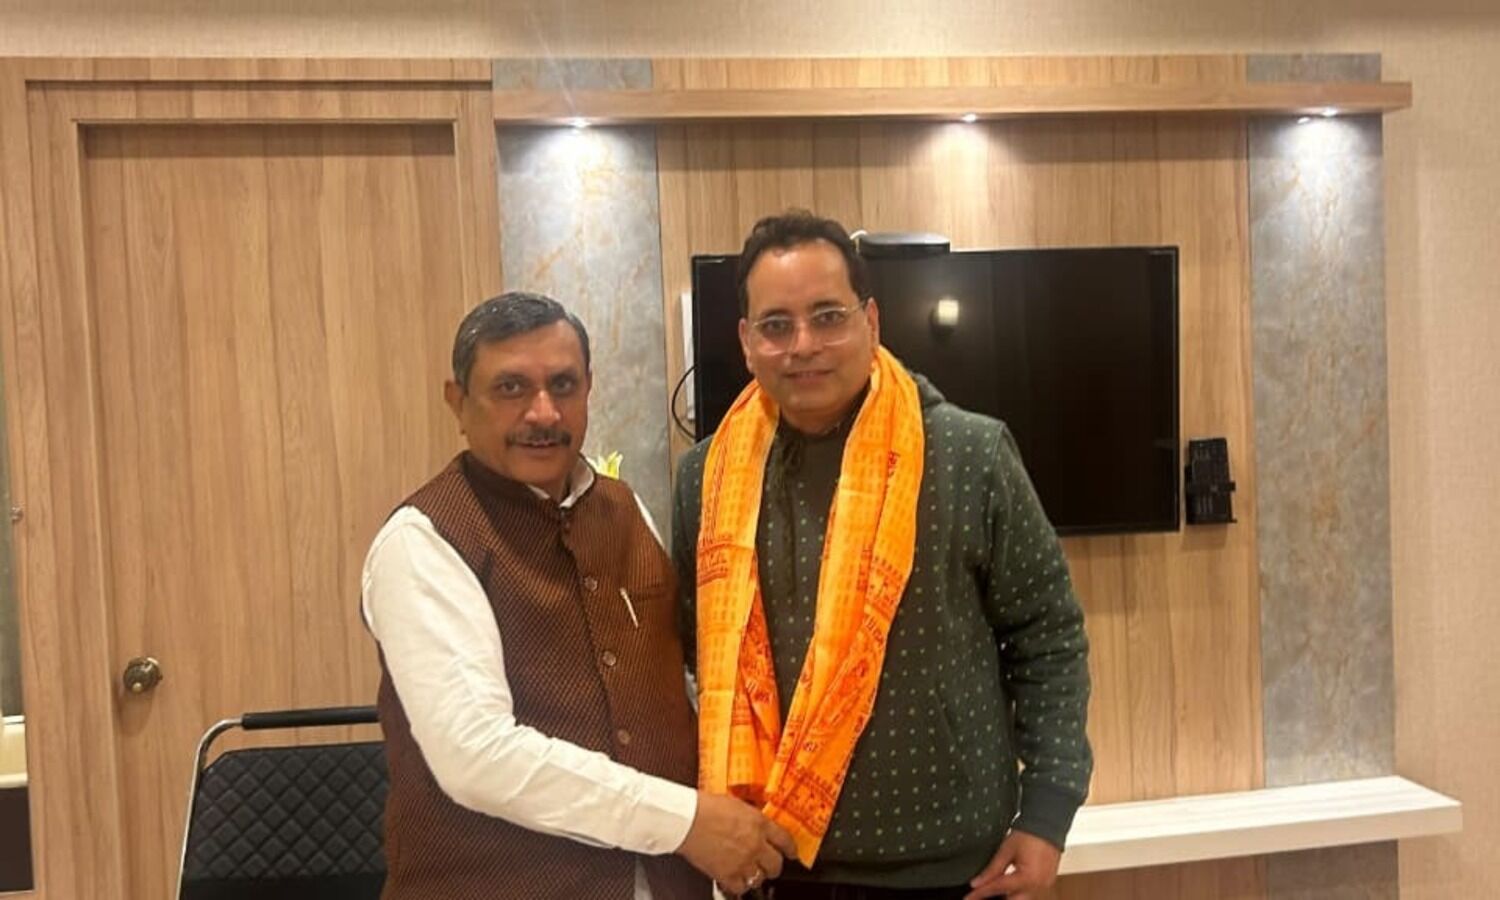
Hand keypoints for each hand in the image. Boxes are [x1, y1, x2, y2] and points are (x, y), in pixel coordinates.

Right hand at [676, 791, 795, 893]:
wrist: (687, 819)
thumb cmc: (705, 807)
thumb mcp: (736, 804)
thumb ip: (750, 817)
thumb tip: (755, 824)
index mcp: (759, 823)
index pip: (785, 840)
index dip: (790, 848)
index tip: (791, 853)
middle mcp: (755, 844)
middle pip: (776, 864)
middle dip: (774, 866)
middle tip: (770, 865)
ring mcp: (743, 861)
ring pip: (760, 878)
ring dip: (756, 875)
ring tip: (750, 871)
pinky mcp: (727, 874)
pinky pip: (741, 887)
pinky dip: (738, 885)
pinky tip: (735, 879)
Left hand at [965, 829, 1061, 899]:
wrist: (1048, 826)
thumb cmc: (1028, 835)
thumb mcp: (1006, 851)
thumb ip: (992, 870)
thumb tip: (977, 883)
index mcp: (1027, 878)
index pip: (998, 888)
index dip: (981, 893)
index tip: (969, 897)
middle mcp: (1038, 886)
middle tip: (980, 895)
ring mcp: (1044, 886)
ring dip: (1007, 897)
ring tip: (991, 892)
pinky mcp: (1046, 883)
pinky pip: (1030, 894)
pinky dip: (1017, 893)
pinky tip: (1007, 890)